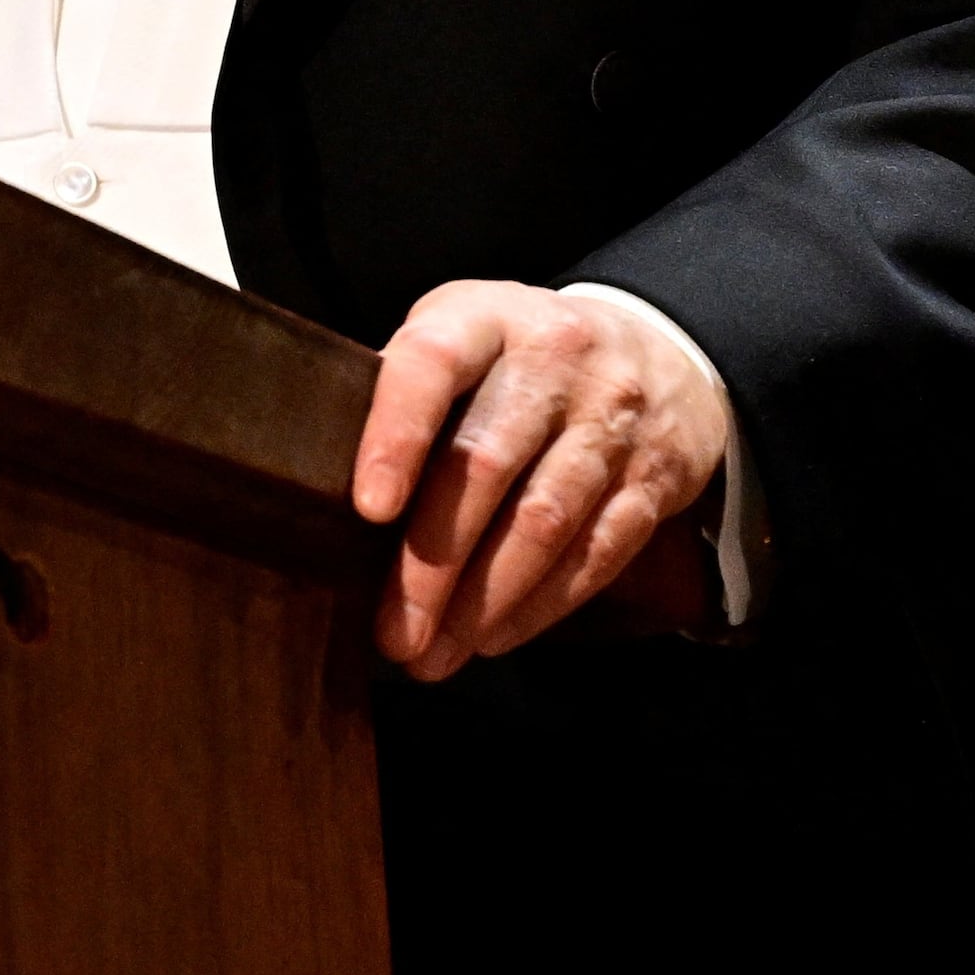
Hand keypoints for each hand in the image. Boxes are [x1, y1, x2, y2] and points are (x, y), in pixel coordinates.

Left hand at [349, 282, 731, 680]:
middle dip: (432, 562)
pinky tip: (495, 638)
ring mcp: (613, 416)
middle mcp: (555, 359)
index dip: (397, 434)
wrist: (655, 349)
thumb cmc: (517, 362)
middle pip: (486, 463)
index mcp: (485, 319)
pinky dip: (542, 604)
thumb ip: (403, 397)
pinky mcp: (654, 475)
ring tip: (435, 655)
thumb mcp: (461, 340)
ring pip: (544, 518)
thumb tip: (319, 487)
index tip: (369, 509)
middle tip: (394, 634)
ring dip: (484, 600)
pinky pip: (598, 550)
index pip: (432, 365)